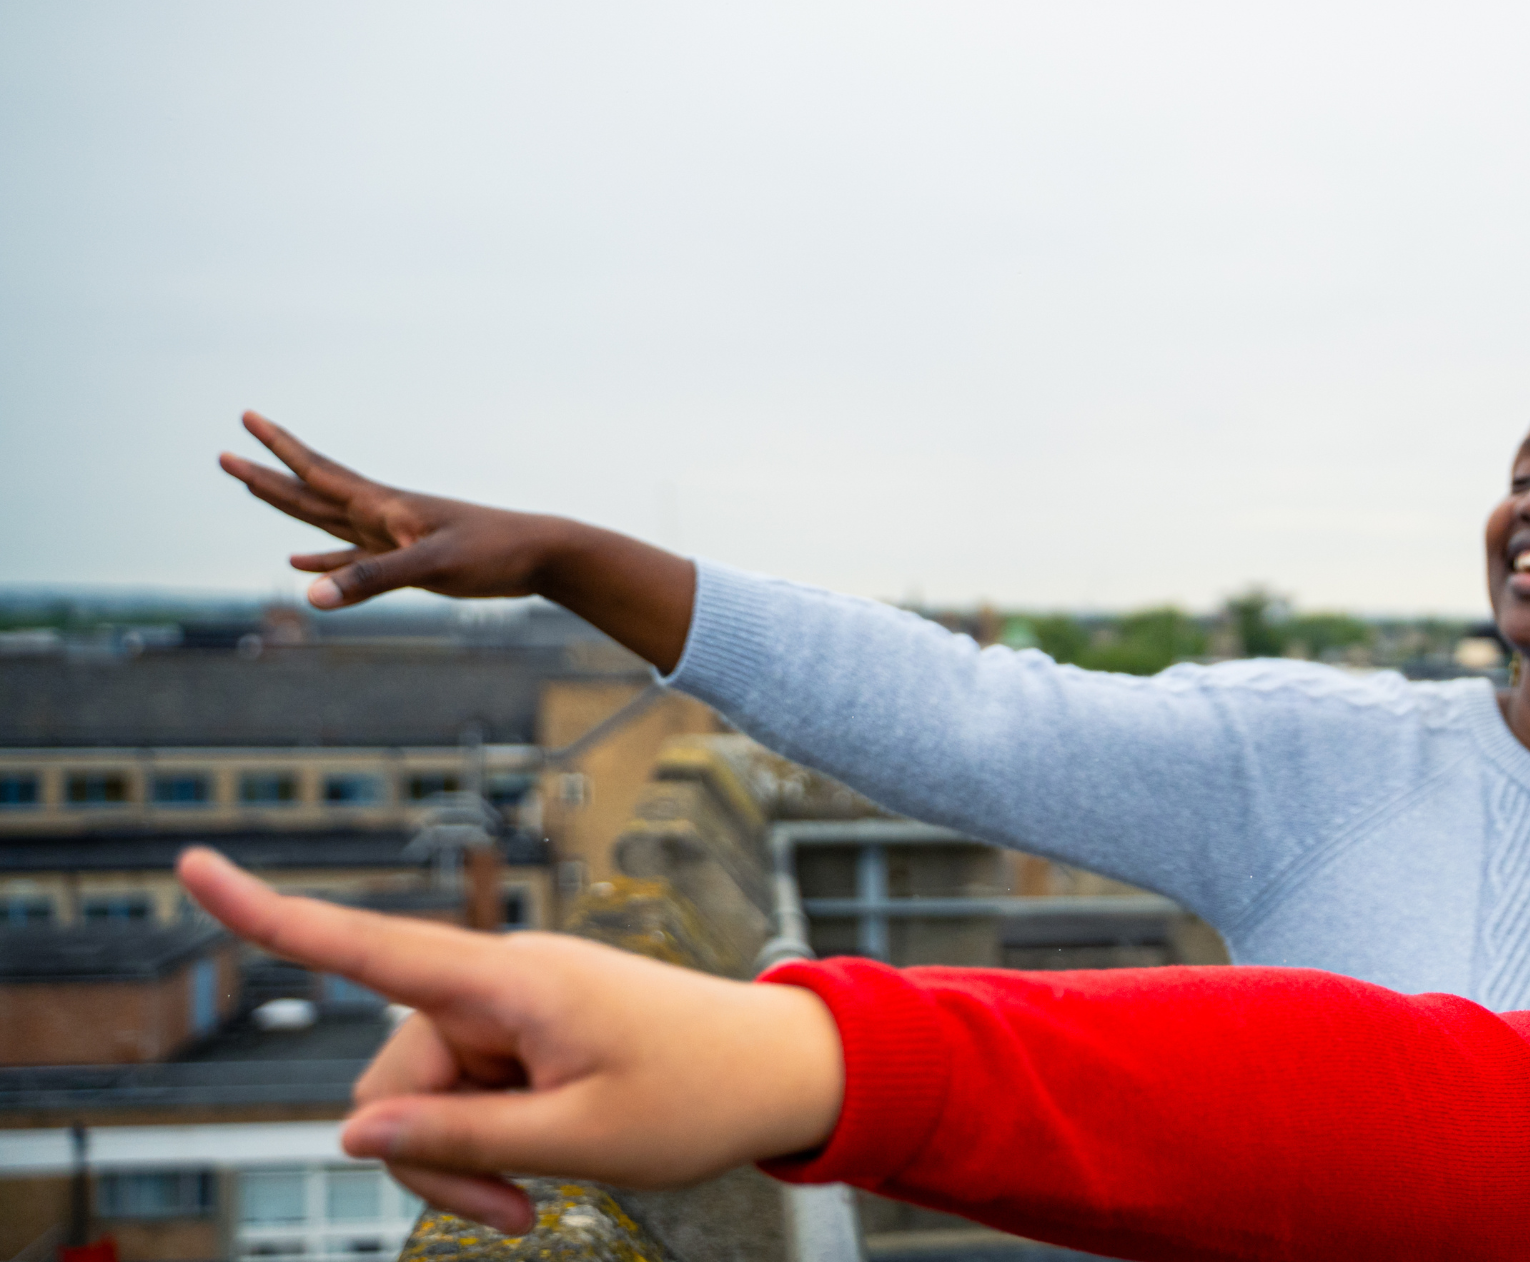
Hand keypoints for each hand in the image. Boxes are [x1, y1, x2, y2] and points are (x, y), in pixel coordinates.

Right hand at [176, 849, 844, 1233]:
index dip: (269, 914)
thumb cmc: (700, 1097)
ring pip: (422, 1098)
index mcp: (510, 981)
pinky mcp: (523, 1033)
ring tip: (540, 1196)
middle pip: (390, 1078)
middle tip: (515, 1219)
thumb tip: (351, 1134)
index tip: (189, 867)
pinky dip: (487, 1143)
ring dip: (462, 1160)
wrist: (784, 1071)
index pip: (366, 946)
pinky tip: (544, 1169)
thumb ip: (460, 1136)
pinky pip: (464, 1095)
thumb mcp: (580, 1138)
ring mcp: (510, 1006)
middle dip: (428, 1156)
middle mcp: (498, 980)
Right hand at [219, 412, 694, 669]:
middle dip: (268, 475)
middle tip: (225, 454)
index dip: (280, 448)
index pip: (318, 471)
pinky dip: (322, 558)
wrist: (542, 555)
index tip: (247, 418)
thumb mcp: (429, 566)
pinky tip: (301, 561)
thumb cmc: (492, 553)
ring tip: (255, 488)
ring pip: (326, 520)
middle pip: (311, 491)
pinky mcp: (407, 560)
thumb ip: (369, 580)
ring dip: (289, 507)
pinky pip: (351, 556)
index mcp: (383, 505)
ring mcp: (393, 537)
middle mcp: (382, 514)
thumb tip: (308, 594)